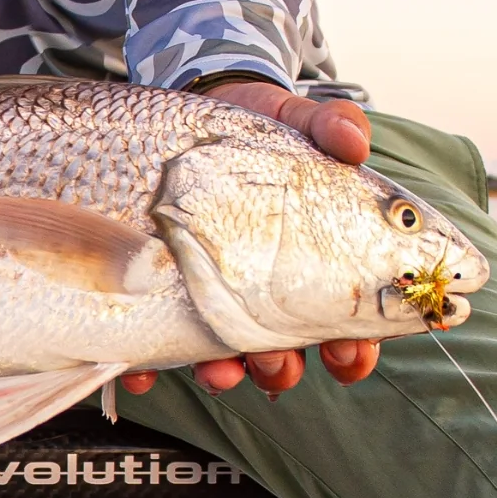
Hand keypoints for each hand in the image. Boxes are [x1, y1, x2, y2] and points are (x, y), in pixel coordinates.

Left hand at [119, 79, 379, 399]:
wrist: (188, 130)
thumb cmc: (257, 140)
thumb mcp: (297, 123)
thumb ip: (330, 126)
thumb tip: (355, 141)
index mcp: (313, 274)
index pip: (348, 329)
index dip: (353, 351)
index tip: (346, 350)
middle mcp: (266, 302)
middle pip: (286, 357)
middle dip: (281, 369)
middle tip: (275, 362)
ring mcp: (213, 308)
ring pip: (226, 362)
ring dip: (226, 374)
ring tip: (220, 372)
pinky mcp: (160, 303)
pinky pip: (151, 346)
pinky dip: (147, 368)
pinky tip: (141, 374)